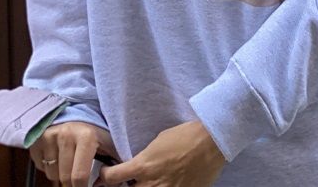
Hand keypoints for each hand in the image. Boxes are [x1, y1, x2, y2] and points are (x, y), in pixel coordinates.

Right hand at [30, 121, 116, 186]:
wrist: (74, 113)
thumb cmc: (93, 130)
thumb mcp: (108, 142)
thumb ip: (113, 160)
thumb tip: (115, 179)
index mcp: (86, 136)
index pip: (80, 175)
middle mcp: (66, 135)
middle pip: (65, 177)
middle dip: (72, 184)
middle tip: (78, 181)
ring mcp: (49, 136)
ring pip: (52, 174)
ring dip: (60, 174)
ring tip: (70, 163)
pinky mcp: (36, 140)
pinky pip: (41, 166)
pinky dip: (50, 167)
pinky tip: (58, 157)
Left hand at [100, 121, 224, 186]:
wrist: (212, 141)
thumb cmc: (185, 136)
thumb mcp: (157, 142)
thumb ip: (143, 158)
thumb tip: (136, 168)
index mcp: (143, 165)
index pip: (111, 178)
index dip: (105, 175)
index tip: (106, 173)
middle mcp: (151, 183)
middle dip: (123, 186)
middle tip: (128, 180)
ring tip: (148, 181)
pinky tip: (166, 182)